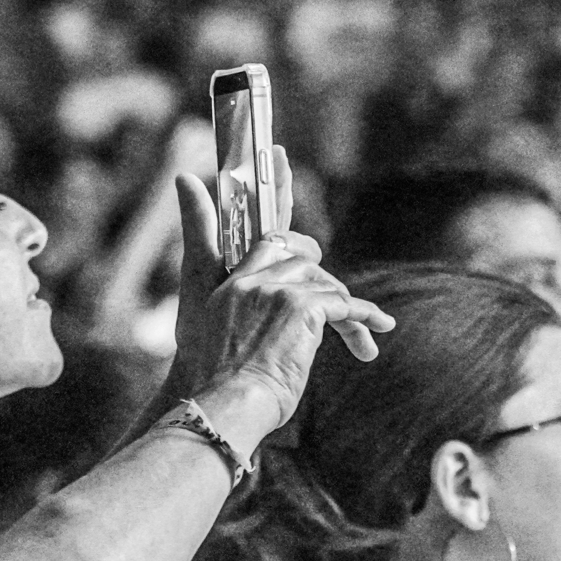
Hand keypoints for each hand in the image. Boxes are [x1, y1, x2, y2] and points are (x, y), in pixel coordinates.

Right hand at [164, 146, 392, 433]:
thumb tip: (186, 218)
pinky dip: (362, 321)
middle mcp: (251, 279)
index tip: (280, 155)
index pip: (263, 234)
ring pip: (325, 284)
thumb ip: (217, 290)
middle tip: (344, 311)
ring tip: (363, 341)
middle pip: (300, 255)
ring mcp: (277, 290)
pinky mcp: (302, 307)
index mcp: (228, 284)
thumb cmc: (213, 379)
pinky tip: (373, 338)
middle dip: (322, 281)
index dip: (276, 191)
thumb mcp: (201, 330)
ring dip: (346, 312)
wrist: (224, 405)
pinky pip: (343, 305)